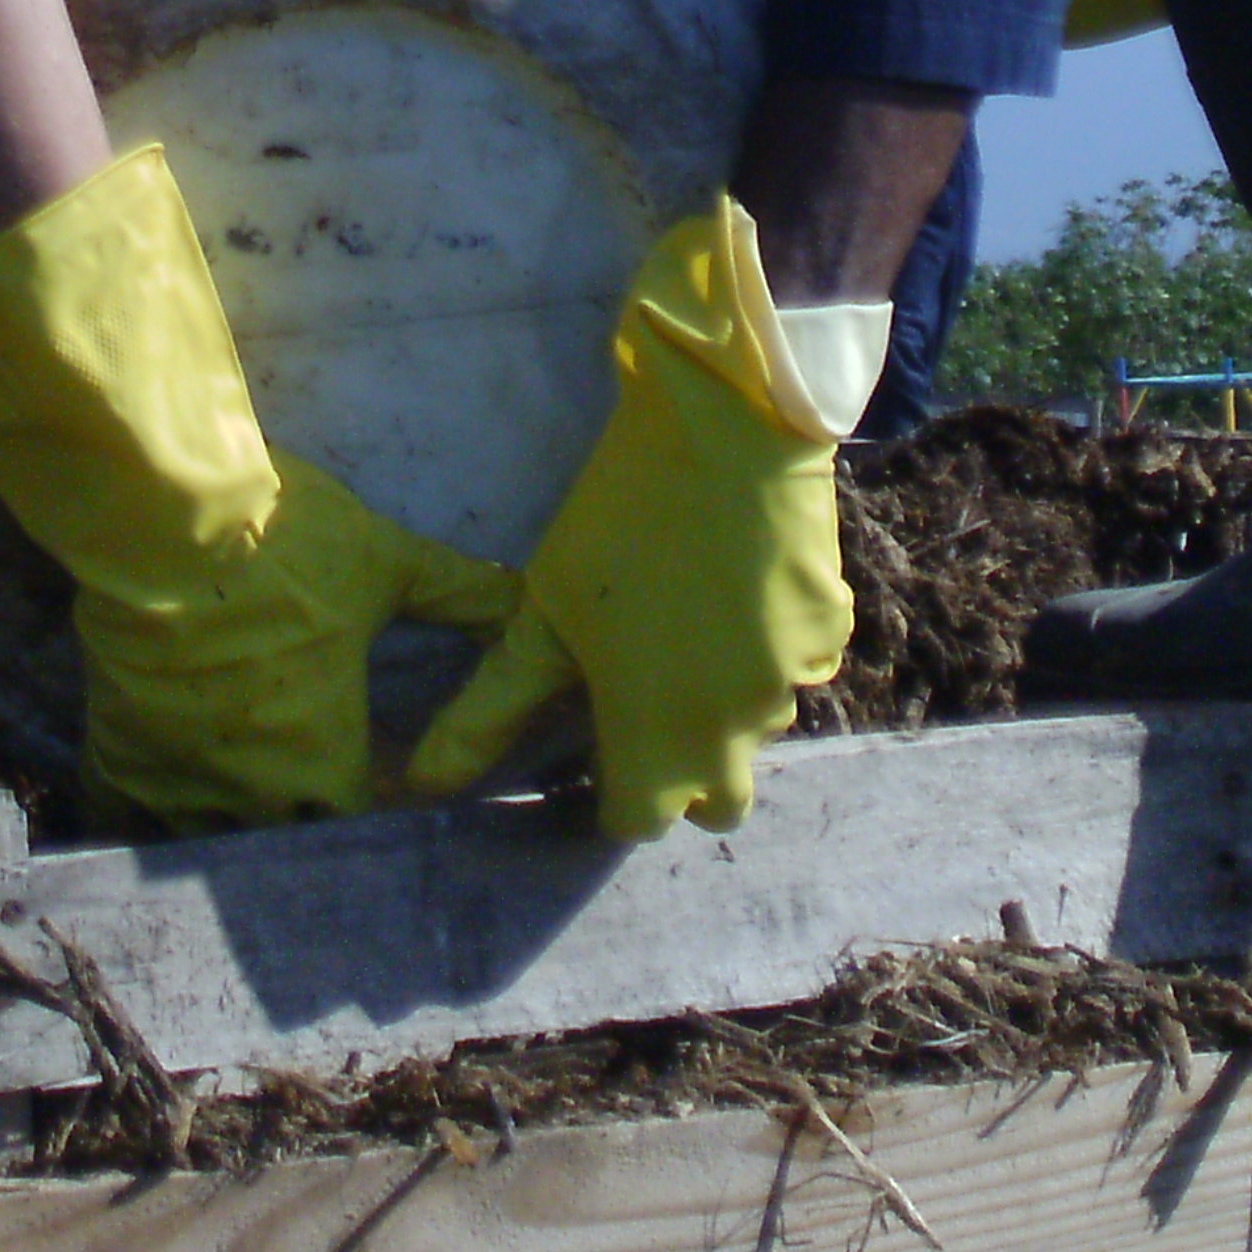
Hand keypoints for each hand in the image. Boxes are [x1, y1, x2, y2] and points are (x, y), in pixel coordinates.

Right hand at [78, 451, 520, 830]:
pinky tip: (158, 800)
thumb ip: (458, 592)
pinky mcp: (118, 753)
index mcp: (321, 754)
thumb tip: (526, 604)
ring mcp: (179, 779)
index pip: (360, 827)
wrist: (163, 517)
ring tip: (240, 802)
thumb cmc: (285, 543)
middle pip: (285, 843)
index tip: (379, 787)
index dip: (375, 812)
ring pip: (206, 842)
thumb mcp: (385, 561)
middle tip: (313, 793)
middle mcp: (251, 789)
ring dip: (228, 827)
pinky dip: (145, 816)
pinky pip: (126, 818)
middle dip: (304, 824)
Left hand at [401, 200, 851, 838]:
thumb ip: (487, 712)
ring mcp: (794, 683)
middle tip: (644, 706)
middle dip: (683, 779)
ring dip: (723, 705)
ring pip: (757, 728)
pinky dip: (766, 648)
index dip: (610, 797)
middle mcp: (738, 734)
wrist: (724, 429)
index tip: (594, 751)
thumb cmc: (618, 526)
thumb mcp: (542, 617)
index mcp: (660, 742)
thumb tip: (422, 785)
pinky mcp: (829, 631)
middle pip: (717, 804)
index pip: (638, 822)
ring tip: (682, 624)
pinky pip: (796, 666)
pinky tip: (733, 585)